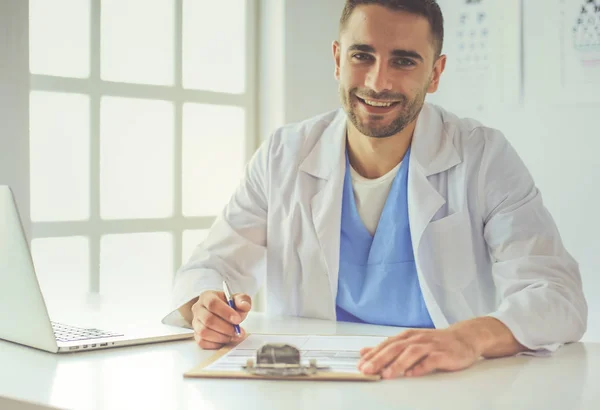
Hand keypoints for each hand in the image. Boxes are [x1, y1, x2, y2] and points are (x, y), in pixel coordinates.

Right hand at [191, 290, 251, 348]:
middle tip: (237, 331)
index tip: (237, 319)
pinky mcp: (196, 334)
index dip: (225, 312)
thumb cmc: (228, 306)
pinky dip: (216, 343)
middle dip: (226, 328)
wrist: (222, 313)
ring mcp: (195, 322)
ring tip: (233, 335)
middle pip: (208, 319)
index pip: (212, 303)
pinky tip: (225, 339)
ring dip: (222, 337)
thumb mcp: (238, 300)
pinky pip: (202, 342)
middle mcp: (198, 309)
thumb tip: (244, 306)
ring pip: (204, 332)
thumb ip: (243, 301)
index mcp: (207, 296)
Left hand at [357, 328, 480, 378]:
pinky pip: (431, 360)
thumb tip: (364, 352)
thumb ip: (388, 348)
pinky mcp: (443, 354)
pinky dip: (421, 367)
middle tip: (368, 370)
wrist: (464, 337)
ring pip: (411, 353)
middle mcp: (417, 339)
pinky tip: (412, 374)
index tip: (360, 365)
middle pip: (395, 348)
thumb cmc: (435, 342)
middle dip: (380, 359)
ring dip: (398, 364)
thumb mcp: (409, 341)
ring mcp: (430, 346)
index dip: (373, 355)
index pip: (386, 344)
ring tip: (387, 374)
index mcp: (407, 336)